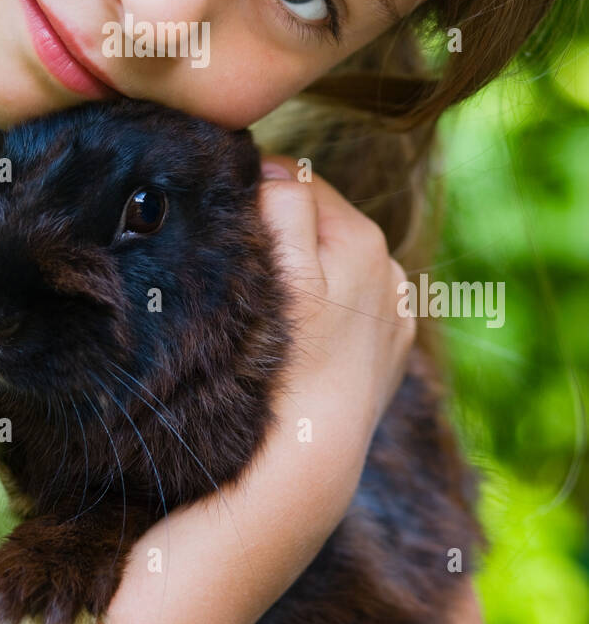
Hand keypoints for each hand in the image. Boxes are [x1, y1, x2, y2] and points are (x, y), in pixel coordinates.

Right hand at [258, 154, 415, 439]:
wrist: (310, 456)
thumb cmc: (285, 360)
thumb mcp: (282, 271)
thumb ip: (286, 204)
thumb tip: (277, 167)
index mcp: (363, 237)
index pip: (299, 180)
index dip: (259, 193)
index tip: (228, 224)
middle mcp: (390, 267)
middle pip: (322, 221)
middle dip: (286, 232)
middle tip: (246, 269)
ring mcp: (395, 311)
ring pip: (337, 262)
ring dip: (308, 269)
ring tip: (274, 307)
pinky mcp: (392, 348)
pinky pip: (354, 305)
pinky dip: (330, 307)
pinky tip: (306, 336)